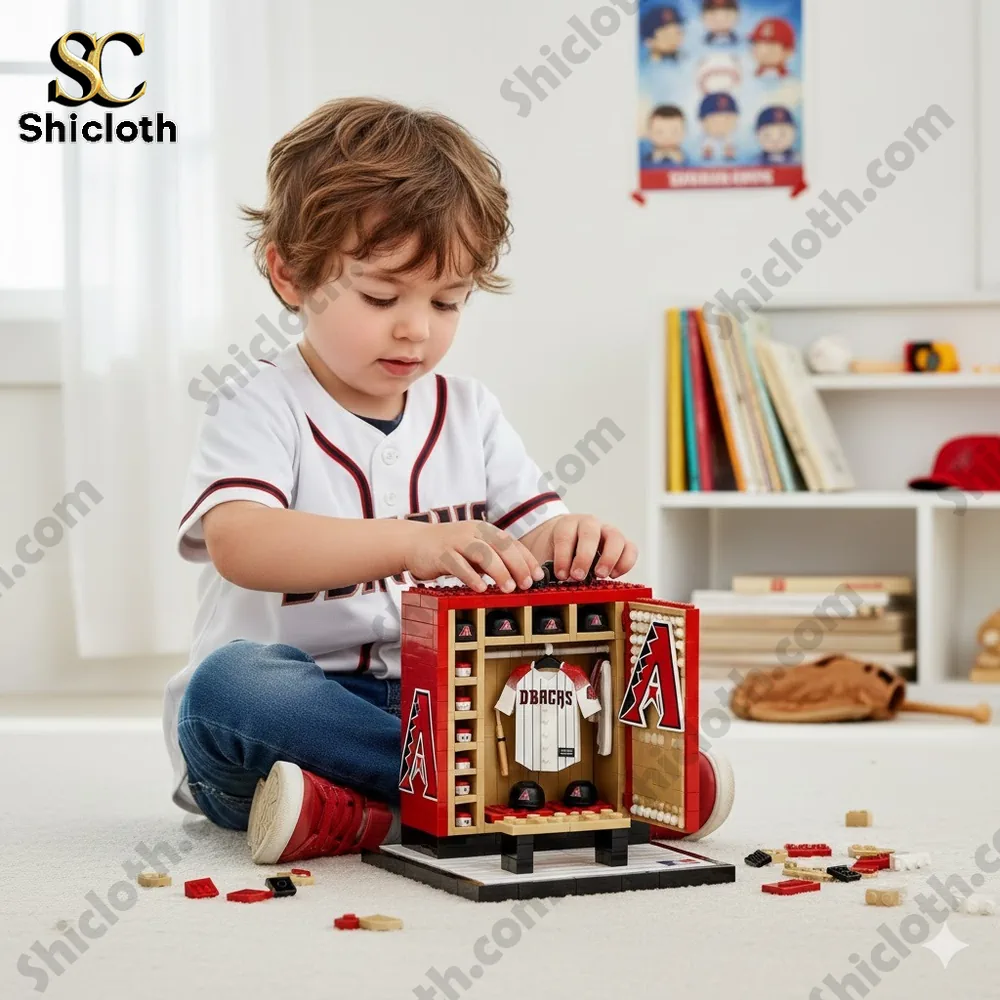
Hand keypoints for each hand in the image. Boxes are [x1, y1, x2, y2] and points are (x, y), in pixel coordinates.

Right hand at [403, 520, 543, 593]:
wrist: (414, 542)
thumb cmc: (448, 549)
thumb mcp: (474, 551)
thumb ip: (493, 560)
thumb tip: (519, 578)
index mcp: (484, 530)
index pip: (511, 543)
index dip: (526, 559)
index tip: (538, 576)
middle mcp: (473, 532)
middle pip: (501, 546)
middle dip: (517, 565)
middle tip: (526, 584)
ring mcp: (456, 541)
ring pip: (482, 553)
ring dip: (499, 571)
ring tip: (509, 588)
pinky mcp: (441, 553)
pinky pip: (459, 564)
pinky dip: (471, 576)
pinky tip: (480, 587)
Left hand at [526, 515, 636, 581]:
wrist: (566, 541)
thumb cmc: (556, 550)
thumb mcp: (547, 554)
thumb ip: (548, 565)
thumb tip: (548, 581)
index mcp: (567, 524)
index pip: (565, 535)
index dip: (563, 556)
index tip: (560, 575)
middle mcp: (589, 524)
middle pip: (591, 533)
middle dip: (584, 556)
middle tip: (579, 576)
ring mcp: (607, 531)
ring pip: (615, 537)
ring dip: (609, 558)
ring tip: (600, 576)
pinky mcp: (621, 543)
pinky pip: (631, 548)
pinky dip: (625, 562)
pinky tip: (614, 575)